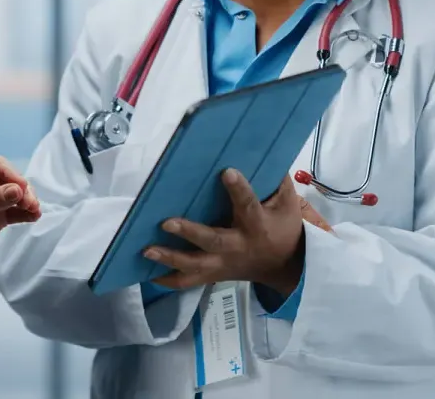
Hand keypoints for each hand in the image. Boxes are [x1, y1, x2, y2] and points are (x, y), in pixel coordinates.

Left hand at [0, 155, 40, 263]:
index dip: (12, 174)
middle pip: (10, 179)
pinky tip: (33, 216)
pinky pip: (15, 210)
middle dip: (22, 190)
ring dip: (27, 201)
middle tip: (31, 203)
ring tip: (35, 211)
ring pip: (16, 194)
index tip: (23, 187)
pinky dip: (25, 213)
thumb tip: (19, 191)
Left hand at [144, 169, 331, 297]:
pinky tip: (148, 274)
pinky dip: (168, 280)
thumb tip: (264, 151)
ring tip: (146, 250)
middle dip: (189, 232)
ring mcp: (223, 264)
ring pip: (194, 266)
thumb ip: (276, 181)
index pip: (247, 205)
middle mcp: (237, 246)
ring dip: (169, 258)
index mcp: (256, 225)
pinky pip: (188, 282)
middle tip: (166, 222)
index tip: (227, 172)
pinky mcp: (213, 274)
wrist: (284, 267)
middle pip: (212, 241)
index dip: (238, 189)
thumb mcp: (288, 204)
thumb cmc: (284, 228)